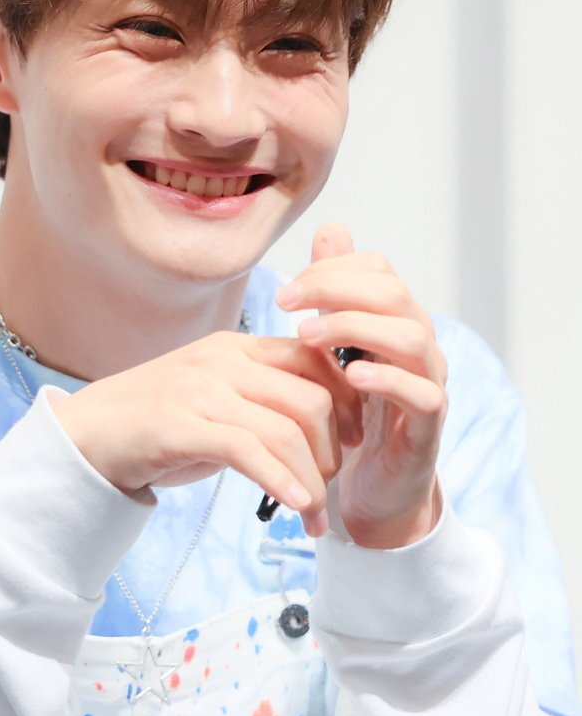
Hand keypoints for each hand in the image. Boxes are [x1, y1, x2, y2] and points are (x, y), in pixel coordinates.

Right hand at [46, 329, 363, 536]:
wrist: (86, 435)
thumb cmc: (156, 423)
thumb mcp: (215, 398)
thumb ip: (260, 399)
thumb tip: (320, 425)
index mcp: (236, 347)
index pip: (315, 358)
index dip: (348, 399)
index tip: (354, 438)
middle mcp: (223, 361)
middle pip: (311, 398)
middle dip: (334, 450)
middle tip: (331, 486)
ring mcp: (201, 390)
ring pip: (286, 429)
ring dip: (312, 480)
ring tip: (313, 515)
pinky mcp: (180, 425)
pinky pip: (249, 451)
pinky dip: (282, 482)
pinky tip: (295, 505)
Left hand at [276, 223, 447, 548]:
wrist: (373, 487)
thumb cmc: (351, 412)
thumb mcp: (336, 348)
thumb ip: (335, 291)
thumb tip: (332, 229)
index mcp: (395, 321)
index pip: (377, 270)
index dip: (332, 269)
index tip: (287, 288)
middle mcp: (418, 345)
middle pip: (394, 294)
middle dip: (336, 290)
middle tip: (287, 302)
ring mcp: (429, 383)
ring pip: (413, 337)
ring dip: (356, 329)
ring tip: (307, 335)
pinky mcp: (428, 426)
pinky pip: (423, 394)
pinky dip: (386, 380)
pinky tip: (348, 375)